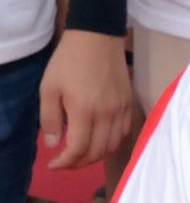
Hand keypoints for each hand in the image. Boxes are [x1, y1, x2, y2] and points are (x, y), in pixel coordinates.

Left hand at [36, 28, 133, 169]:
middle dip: (79, 163)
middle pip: (97, 151)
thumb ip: (50, 119)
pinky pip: (123, 132)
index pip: (78, 149)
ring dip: (96, 155)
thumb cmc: (68, 62)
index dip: (65, 162)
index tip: (53, 164)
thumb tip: (54, 144)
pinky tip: (99, 139)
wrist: (97, 38)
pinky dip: (111, 142)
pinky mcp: (129, 103)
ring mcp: (121, 109)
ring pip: (113, 145)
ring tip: (81, 153)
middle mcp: (107, 115)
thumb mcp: (48, 89)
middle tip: (64, 162)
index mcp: (85, 112)